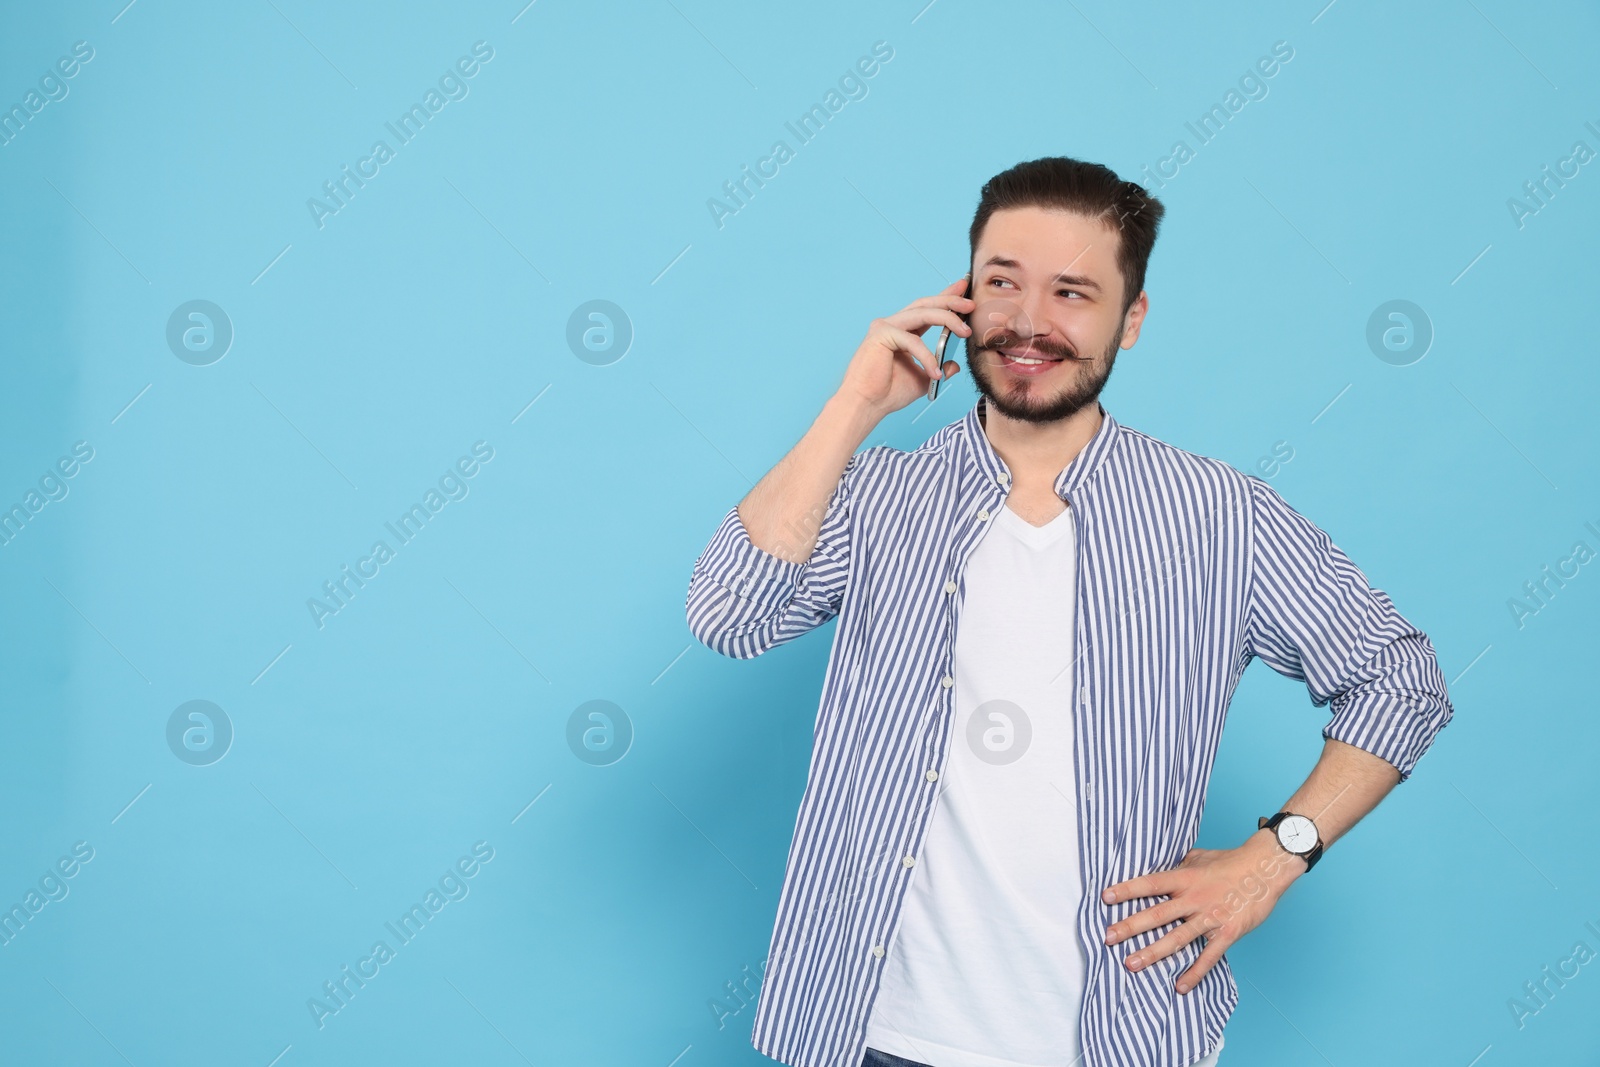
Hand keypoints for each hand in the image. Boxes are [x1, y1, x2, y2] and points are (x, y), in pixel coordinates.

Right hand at [837, 278, 972, 416]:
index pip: (927, 310)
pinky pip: (912, 341)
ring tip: (965, 331)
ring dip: (946, 318)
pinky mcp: (881, 335)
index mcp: (901, 332)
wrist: (867, 406)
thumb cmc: (888, 393)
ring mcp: (885, 327)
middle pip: (925, 304)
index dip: (945, 297)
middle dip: (950, 301)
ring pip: (921, 314)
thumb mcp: (923, 379)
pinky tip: (935, 372)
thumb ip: (938, 368)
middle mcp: (892, 325)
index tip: (964, 288)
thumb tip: (955, 365)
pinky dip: (927, 356)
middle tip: (970, 304)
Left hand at [1100, 830, 1304, 994]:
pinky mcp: (1227, 933)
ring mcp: (1210, 917)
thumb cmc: (1230, 861)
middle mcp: (1193, 898)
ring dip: (1153, 953)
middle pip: (1157, 914)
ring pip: (1176, 938)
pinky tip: (1180, 987)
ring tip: (1131, 964)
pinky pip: (1208, 957)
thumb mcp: (1199, 857)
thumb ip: (1178, 866)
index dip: (1127, 890)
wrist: (1265, 869)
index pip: (1150, 883)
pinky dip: (1194, 973)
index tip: (1105, 898)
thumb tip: (1159, 866)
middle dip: (1130, 927)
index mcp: (1184, 878)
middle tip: (1108, 937)